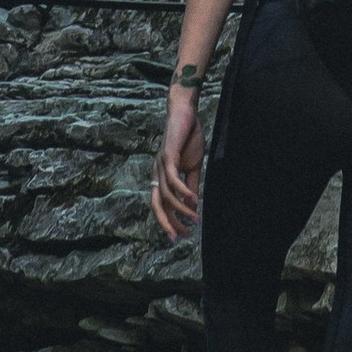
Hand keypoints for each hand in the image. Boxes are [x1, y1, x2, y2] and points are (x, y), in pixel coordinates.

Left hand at [151, 89, 204, 240]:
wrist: (186, 113)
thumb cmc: (188, 138)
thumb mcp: (193, 166)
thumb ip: (191, 185)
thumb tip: (194, 206)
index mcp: (161, 177)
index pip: (162, 205)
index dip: (169, 221)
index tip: (180, 236)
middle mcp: (157, 173)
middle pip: (156, 204)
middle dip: (165, 223)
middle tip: (177, 237)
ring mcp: (160, 165)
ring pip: (166, 195)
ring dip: (181, 209)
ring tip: (195, 218)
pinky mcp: (168, 156)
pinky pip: (173, 179)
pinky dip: (183, 191)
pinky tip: (193, 199)